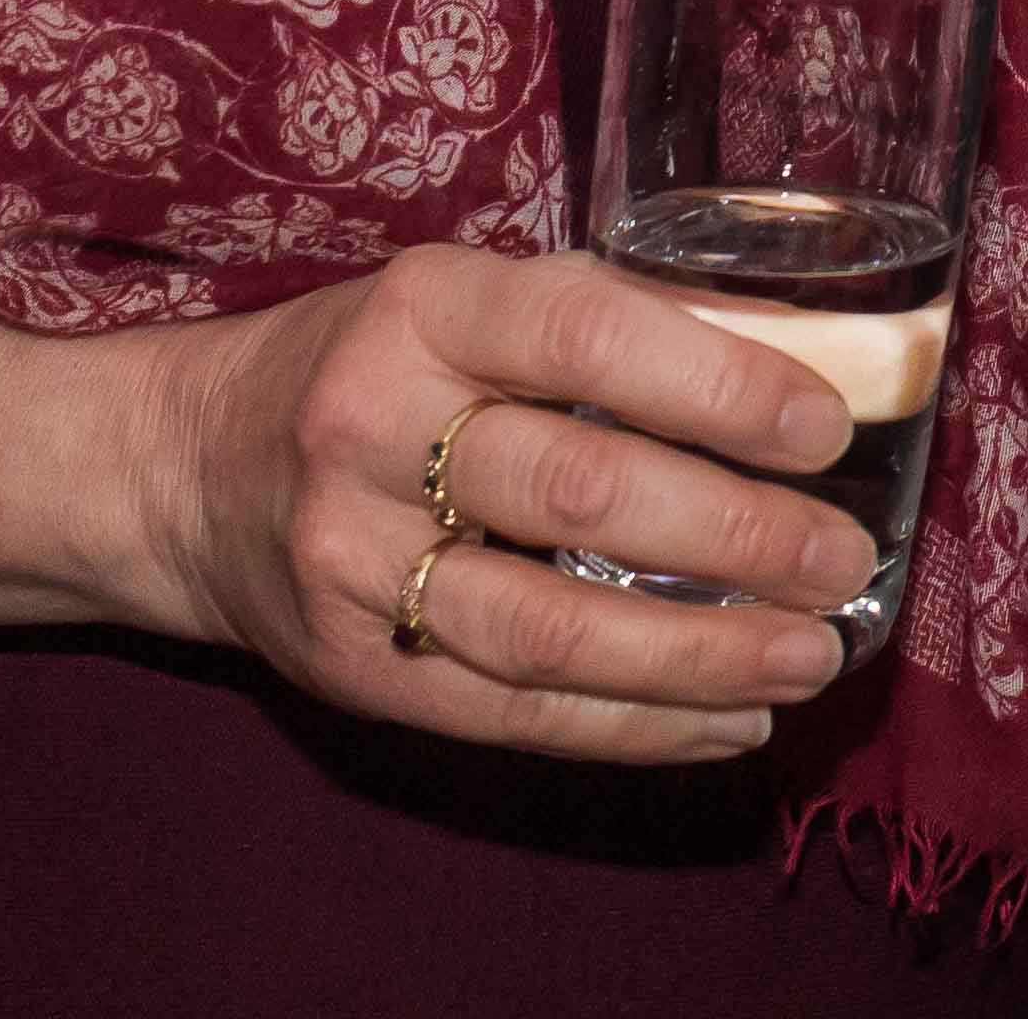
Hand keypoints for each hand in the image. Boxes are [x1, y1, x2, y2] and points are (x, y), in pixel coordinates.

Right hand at [112, 239, 878, 761]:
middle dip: (736, 537)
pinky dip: (635, 728)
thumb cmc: (378, 364)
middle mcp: (374, 427)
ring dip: (700, 656)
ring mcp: (353, 558)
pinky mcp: (350, 669)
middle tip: (843, 561)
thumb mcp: (475, 300)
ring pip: (549, 629)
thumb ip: (622, 318)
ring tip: (809, 658)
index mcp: (426, 308)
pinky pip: (511, 714)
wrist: (183, 469)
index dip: (717, 384)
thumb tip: (819, 354)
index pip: (587, 335)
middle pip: (580, 491)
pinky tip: (727, 722)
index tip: (823, 429)